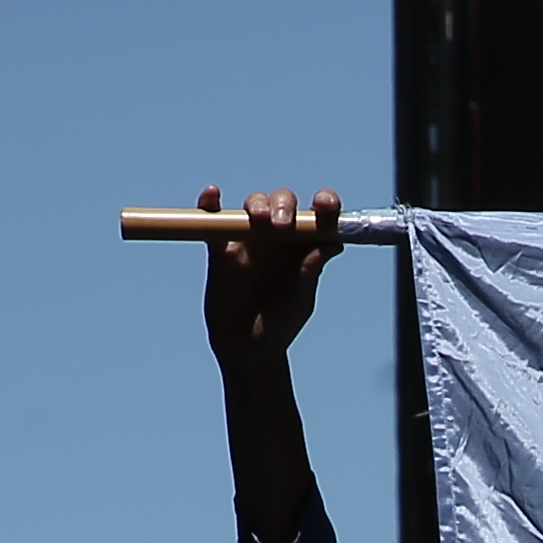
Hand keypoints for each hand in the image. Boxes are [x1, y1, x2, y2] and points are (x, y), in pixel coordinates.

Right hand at [201, 183, 346, 368]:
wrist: (248, 349)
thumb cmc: (281, 325)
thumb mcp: (300, 301)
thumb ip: (310, 271)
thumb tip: (331, 243)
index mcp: (304, 247)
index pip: (318, 215)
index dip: (325, 203)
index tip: (324, 205)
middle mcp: (279, 237)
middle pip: (283, 202)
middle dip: (284, 205)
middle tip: (282, 226)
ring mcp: (250, 240)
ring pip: (253, 205)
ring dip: (257, 203)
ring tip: (259, 219)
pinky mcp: (221, 249)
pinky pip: (215, 220)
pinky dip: (210, 204)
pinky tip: (213, 194)